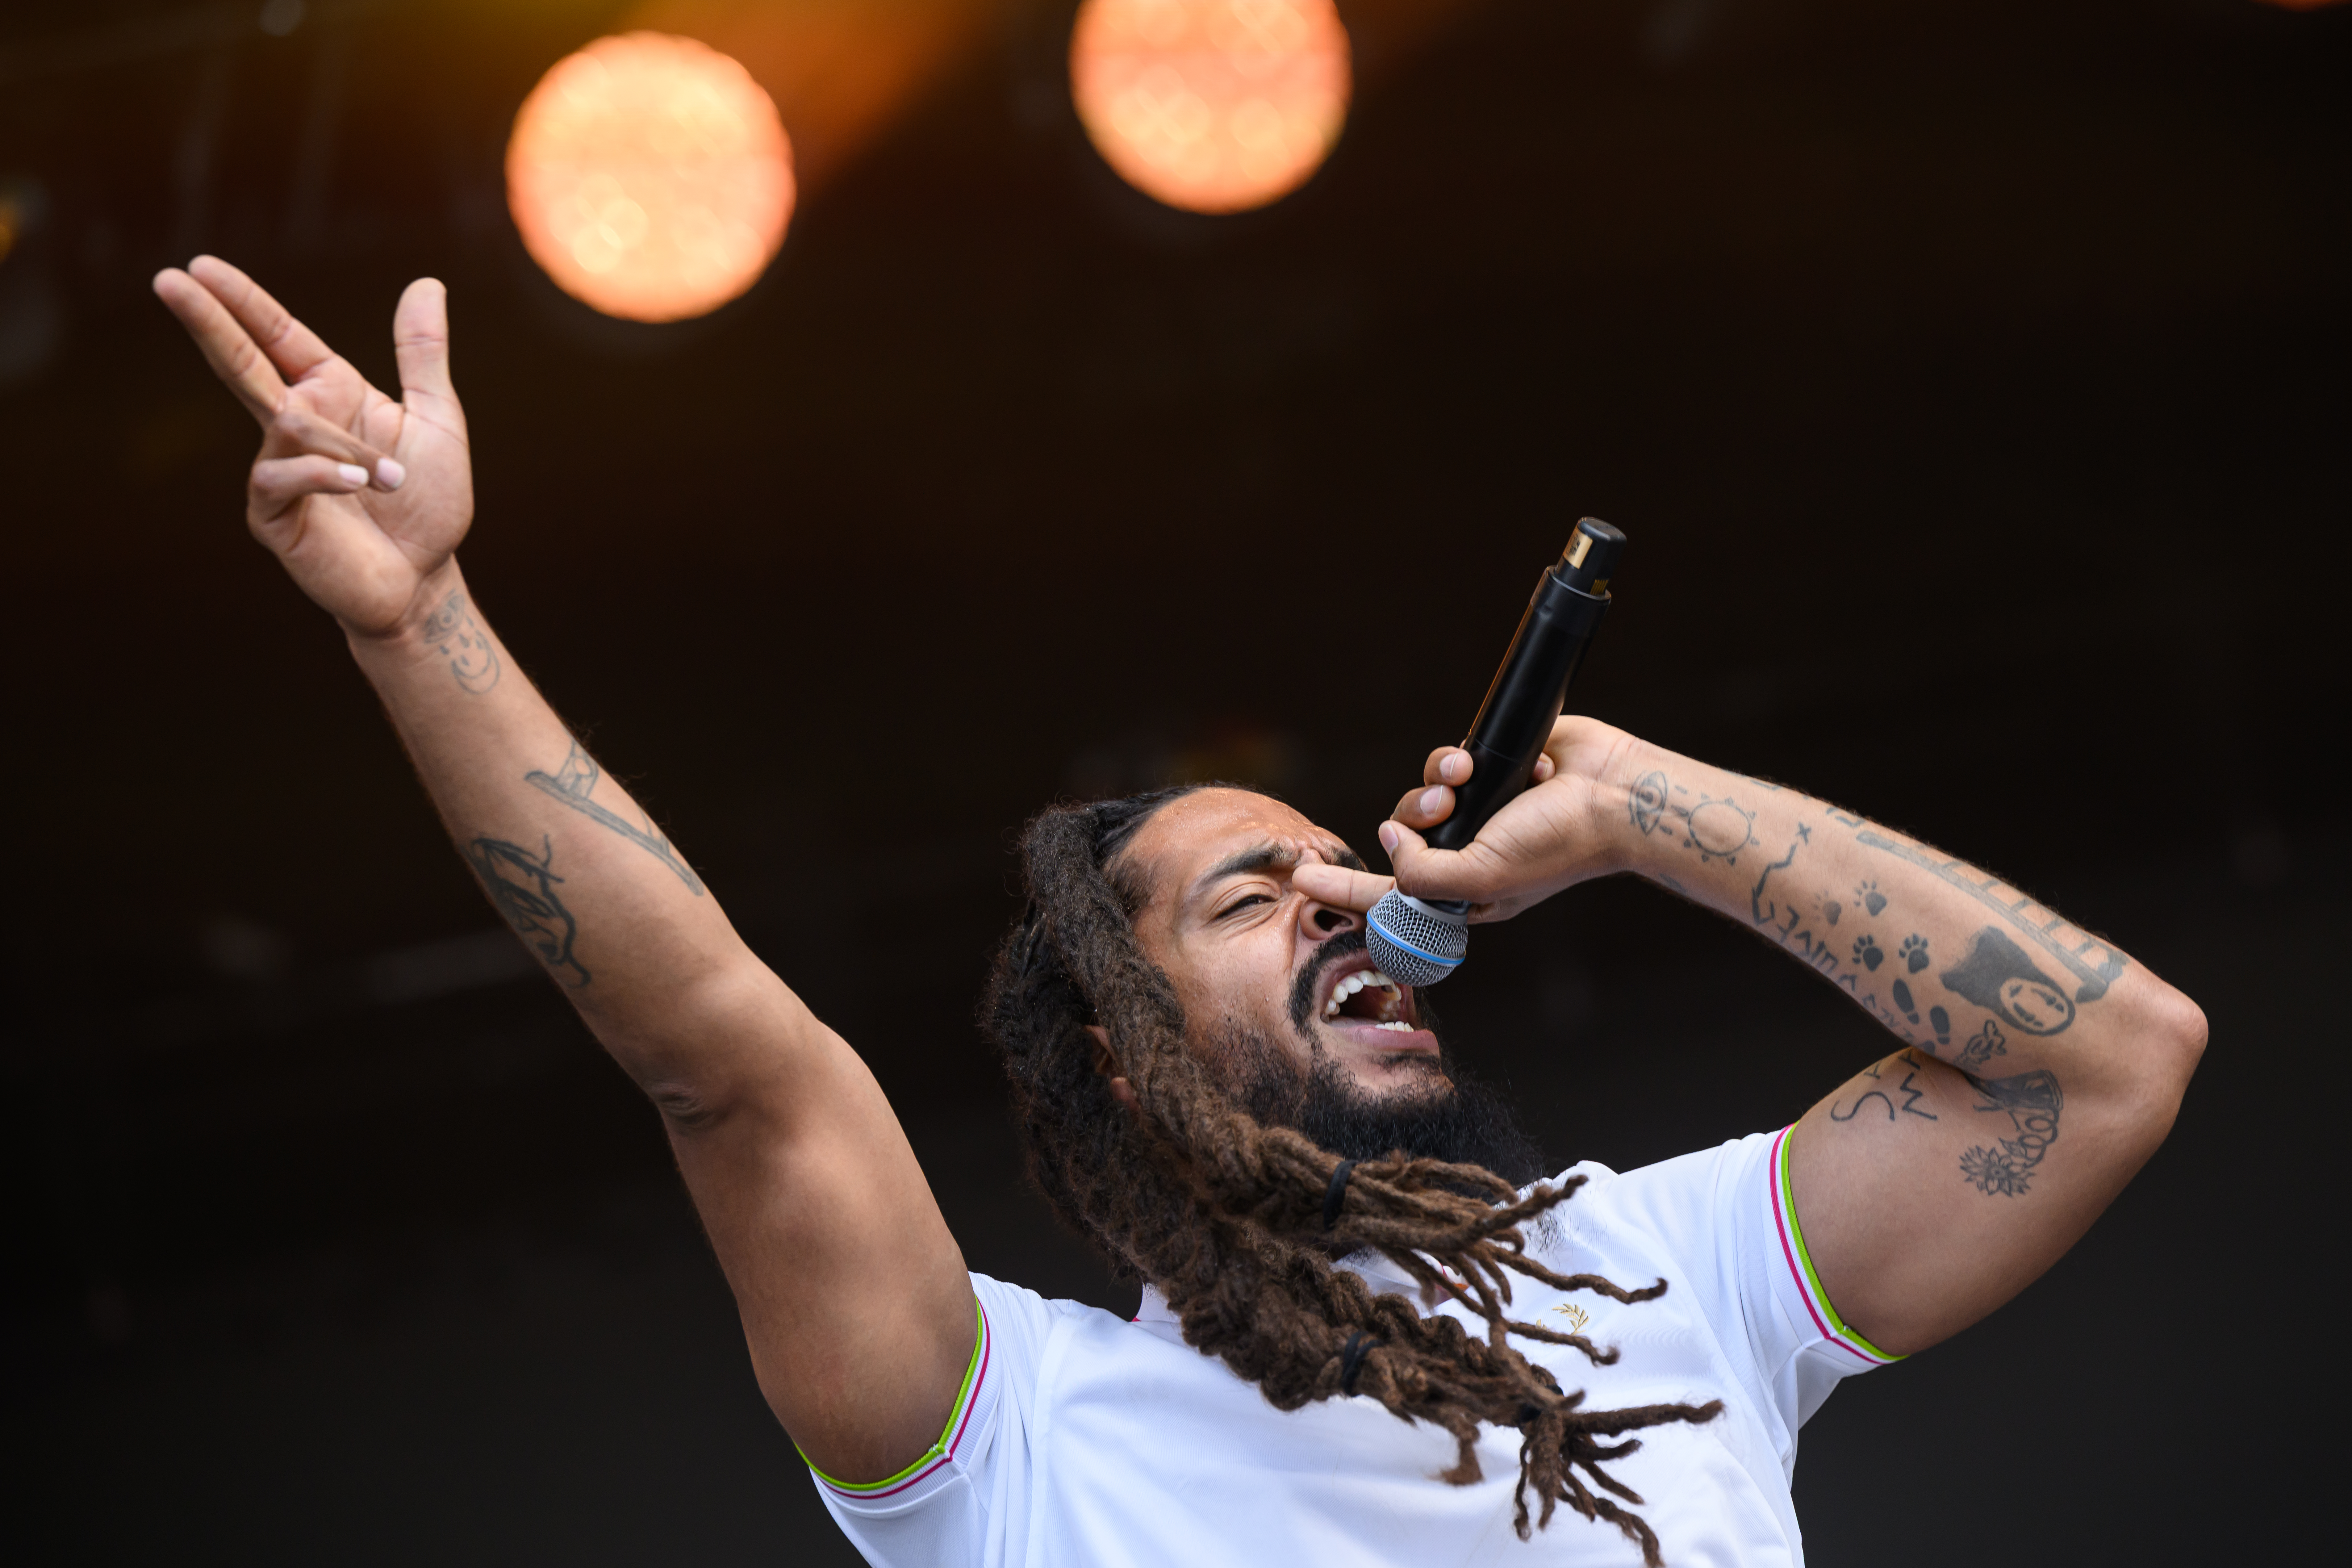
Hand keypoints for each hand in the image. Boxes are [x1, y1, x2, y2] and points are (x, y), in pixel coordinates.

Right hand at [153, 257, 472, 637]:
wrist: (424, 580)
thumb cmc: (428, 503)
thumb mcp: (439, 418)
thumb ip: (424, 353)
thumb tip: (427, 281)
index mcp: (329, 394)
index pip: (277, 336)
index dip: (242, 303)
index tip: (201, 267)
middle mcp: (293, 424)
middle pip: (240, 362)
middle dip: (207, 322)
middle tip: (166, 279)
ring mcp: (276, 468)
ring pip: (284, 424)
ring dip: (343, 447)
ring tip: (390, 480)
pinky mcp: (272, 514)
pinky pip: (281, 475)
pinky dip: (323, 474)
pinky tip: (357, 486)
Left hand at [1294, 716, 1640, 921]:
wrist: (1611, 795)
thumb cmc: (1557, 845)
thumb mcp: (1482, 879)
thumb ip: (1423, 875)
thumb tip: (1388, 840)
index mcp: (1462, 894)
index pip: (1387, 895)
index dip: (1343, 889)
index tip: (1299, 878)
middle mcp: (1463, 854)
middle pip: (1398, 836)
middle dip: (1412, 817)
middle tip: (1442, 807)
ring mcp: (1475, 812)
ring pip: (1419, 794)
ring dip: (1436, 781)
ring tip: (1466, 774)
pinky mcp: (1487, 772)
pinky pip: (1446, 762)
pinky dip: (1467, 759)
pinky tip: (1512, 764)